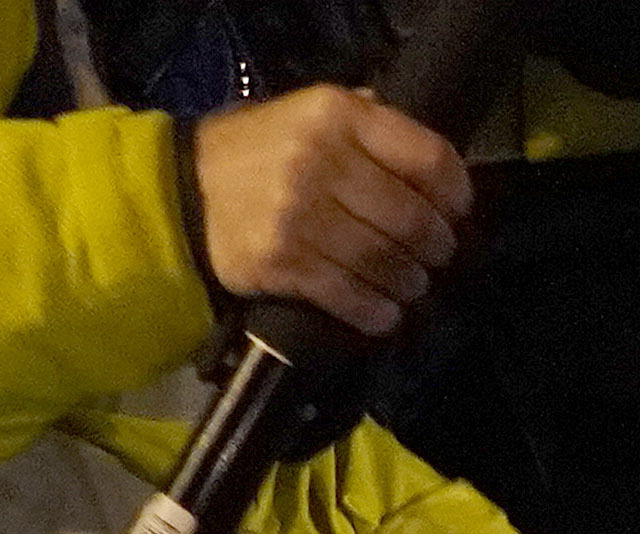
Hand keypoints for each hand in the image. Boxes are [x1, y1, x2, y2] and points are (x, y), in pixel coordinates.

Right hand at [189, 87, 471, 338]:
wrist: (181, 196)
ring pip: (386, 262)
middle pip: (413, 218)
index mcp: (335, 115)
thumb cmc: (256, 155)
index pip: (427, 158)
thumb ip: (366, 127)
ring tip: (410, 285)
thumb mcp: (306, 117)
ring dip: (409, 283)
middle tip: (436, 257)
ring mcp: (299, 214)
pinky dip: (377, 312)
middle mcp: (319, 160)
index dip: (456, 192)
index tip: (457, 211)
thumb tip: (430, 163)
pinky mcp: (282, 262)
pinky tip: (383, 313)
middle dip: (436, 247)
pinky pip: (351, 296)